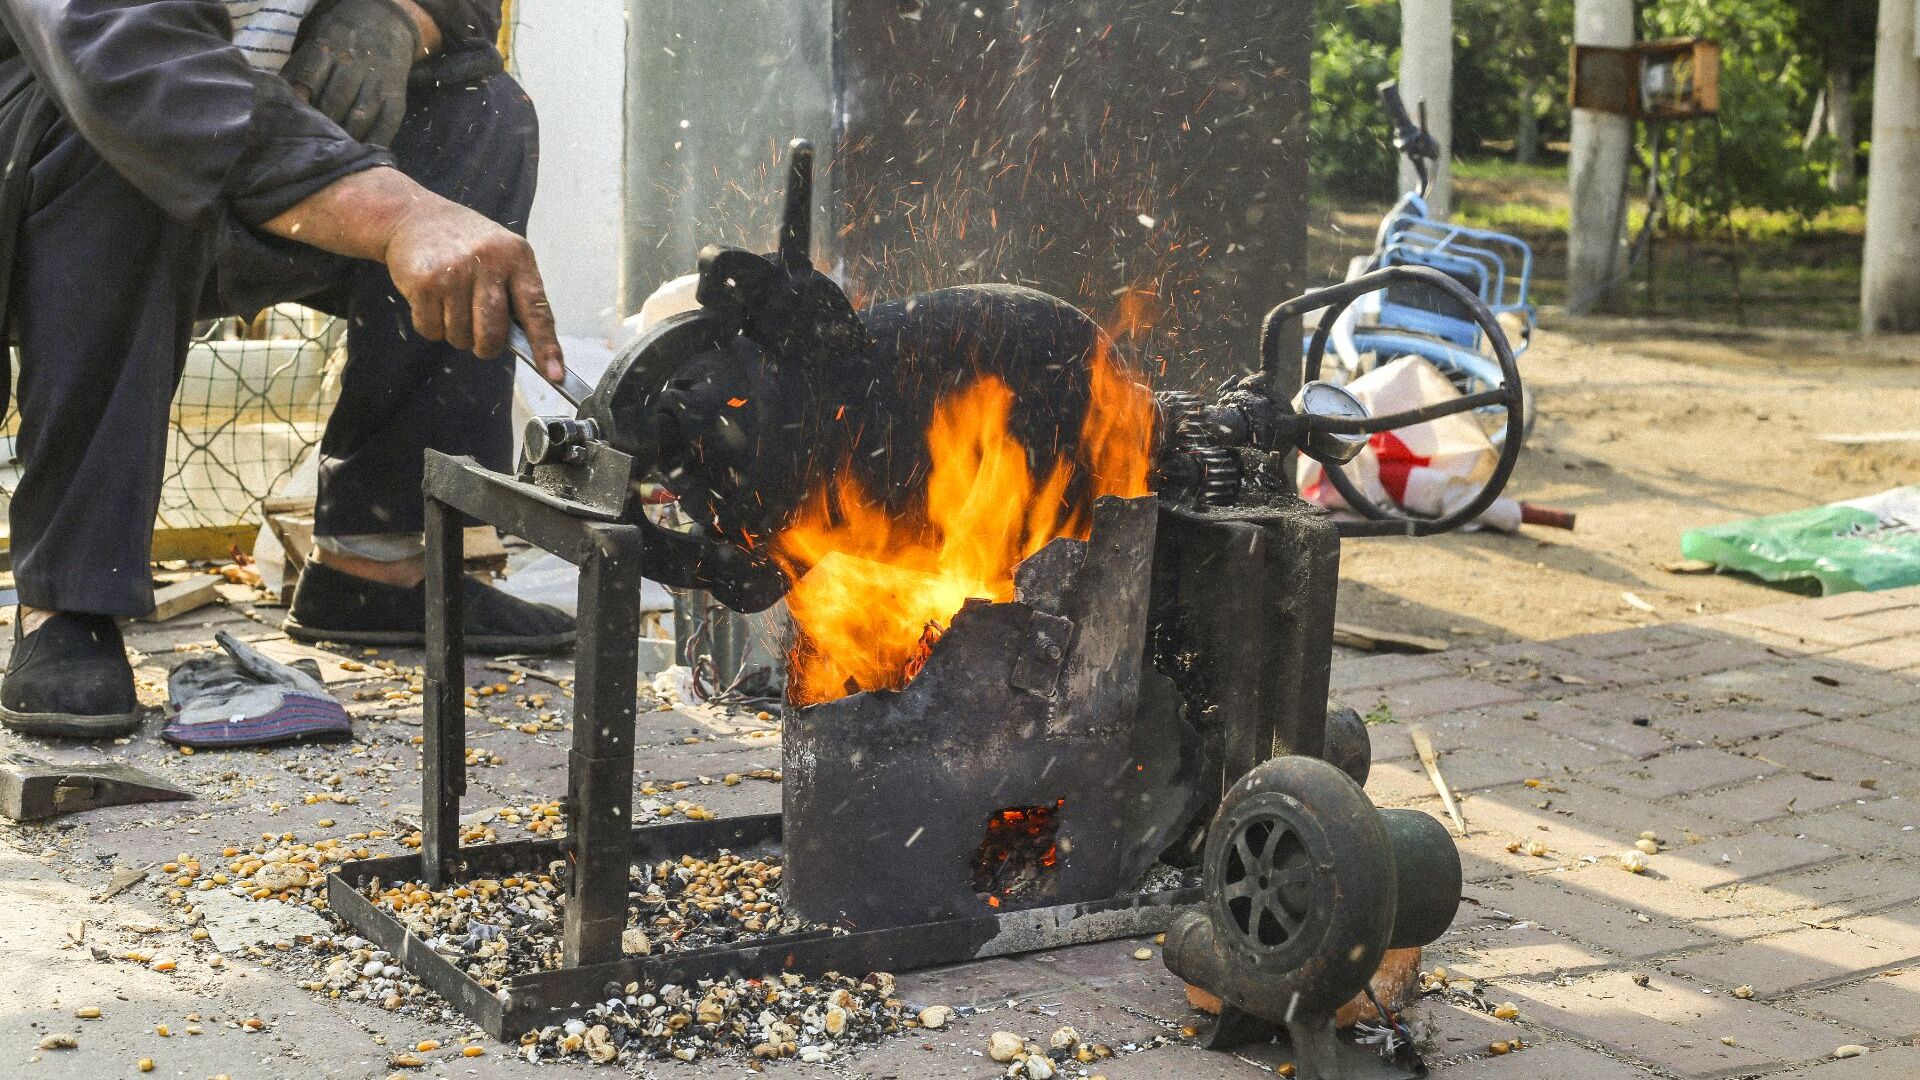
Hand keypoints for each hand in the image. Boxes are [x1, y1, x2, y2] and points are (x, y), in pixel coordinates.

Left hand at [281, 0, 420, 146]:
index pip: (310, 78)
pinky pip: (386, 127)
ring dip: (344, 138)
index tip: (292, 121)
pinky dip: (372, 143)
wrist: (386, 25)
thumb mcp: (316, 46)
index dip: (300, 102)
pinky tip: (360, 153)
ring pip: (359, 117)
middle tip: (308, 146)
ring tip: (331, 154)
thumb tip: (276, 102)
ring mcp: (378, 85)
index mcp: (329, 49)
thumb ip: (297, 72)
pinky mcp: (397, 100)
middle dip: (320, 126)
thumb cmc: (340, 43)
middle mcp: (355, 66)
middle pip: (335, 102)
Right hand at [380, 197, 564, 375]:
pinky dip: (431, 326)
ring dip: (455, 333)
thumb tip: (530, 348)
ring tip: (451, 303)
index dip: (546, 347)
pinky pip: (431, 330)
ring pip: (460, 336)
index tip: (555, 375)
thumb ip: (516, 294)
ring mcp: (454, 270)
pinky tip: (431, 300)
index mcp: (517, 257)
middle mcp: (489, 261)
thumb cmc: (467, 245)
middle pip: (493, 334)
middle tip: (478, 338)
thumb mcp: (502, 256)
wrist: (415, 216)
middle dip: (486, 347)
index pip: (537, 309)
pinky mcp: (424, 281)